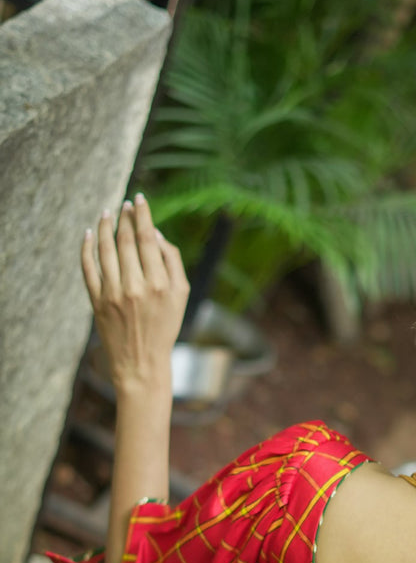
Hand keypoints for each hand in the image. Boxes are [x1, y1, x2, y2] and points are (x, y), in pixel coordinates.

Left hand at [81, 194, 189, 393]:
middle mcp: (135, 287)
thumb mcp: (181, 296)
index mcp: (158, 284)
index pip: (147, 239)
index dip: (142, 215)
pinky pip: (88, 268)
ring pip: (105, 250)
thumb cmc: (165, 327)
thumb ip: (172, 263)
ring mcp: (112, 294)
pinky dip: (87, 248)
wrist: (141, 362)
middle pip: (125, 241)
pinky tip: (90, 234)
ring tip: (107, 212)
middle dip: (124, 218)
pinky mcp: (97, 302)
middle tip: (124, 204)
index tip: (138, 200)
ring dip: (105, 227)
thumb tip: (156, 234)